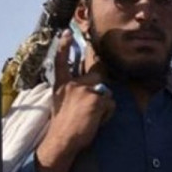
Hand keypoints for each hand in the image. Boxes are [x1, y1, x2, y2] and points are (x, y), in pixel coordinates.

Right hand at [34, 31, 114, 171]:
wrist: (62, 139)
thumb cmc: (64, 125)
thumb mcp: (61, 103)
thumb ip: (72, 92)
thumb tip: (90, 87)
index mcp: (61, 85)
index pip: (61, 61)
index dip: (64, 46)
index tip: (66, 32)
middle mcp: (72, 84)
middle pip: (97, 76)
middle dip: (100, 89)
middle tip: (90, 106)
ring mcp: (84, 90)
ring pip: (106, 92)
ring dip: (104, 106)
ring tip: (90, 117)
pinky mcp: (95, 99)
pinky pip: (110, 104)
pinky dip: (107, 115)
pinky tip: (95, 121)